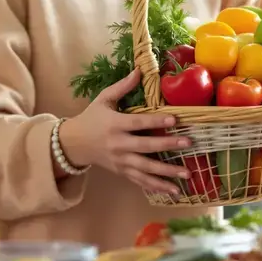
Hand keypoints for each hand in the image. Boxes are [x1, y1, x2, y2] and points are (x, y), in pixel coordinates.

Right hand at [63, 69, 190, 194]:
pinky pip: (141, 181)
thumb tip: (140, 70)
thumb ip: (122, 86)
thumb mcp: (103, 99)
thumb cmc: (91, 118)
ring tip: (187, 174)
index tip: (175, 120)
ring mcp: (120, 161)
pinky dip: (157, 187)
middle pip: (146, 147)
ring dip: (167, 173)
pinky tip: (174, 190)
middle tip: (188, 143)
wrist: (73, 144)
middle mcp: (118, 145)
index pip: (138, 123)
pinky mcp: (122, 172)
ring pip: (146, 169)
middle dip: (168, 146)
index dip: (156, 122)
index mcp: (115, 125)